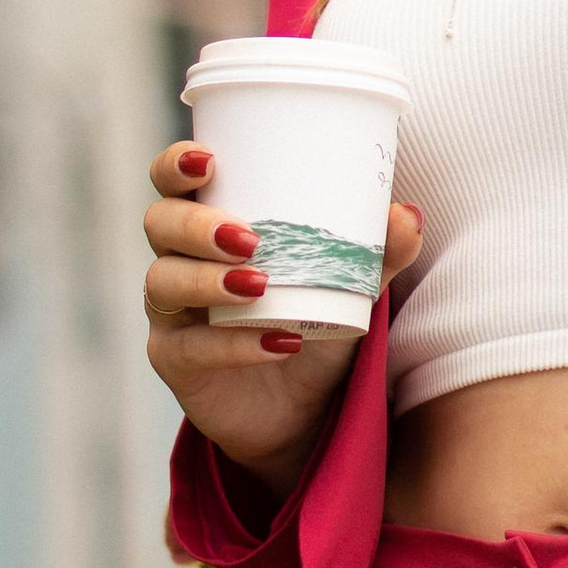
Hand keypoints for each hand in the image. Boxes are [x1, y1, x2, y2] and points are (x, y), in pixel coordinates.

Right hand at [144, 142, 422, 502]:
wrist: (304, 408)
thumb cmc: (315, 323)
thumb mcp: (351, 287)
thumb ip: (378, 254)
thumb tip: (407, 214)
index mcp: (210, 223)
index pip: (172, 181)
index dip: (176, 163)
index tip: (209, 159)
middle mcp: (180, 260)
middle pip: (160, 224)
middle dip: (197, 224)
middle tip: (249, 238)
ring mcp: (173, 313)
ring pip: (163, 281)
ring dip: (209, 279)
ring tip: (259, 286)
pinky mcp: (175, 361)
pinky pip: (190, 346)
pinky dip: (234, 344)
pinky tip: (279, 342)